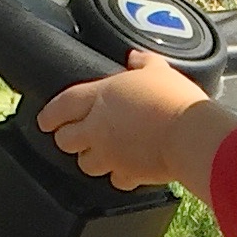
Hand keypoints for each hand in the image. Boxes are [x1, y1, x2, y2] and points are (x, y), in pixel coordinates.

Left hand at [36, 49, 236, 195]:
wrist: (190, 136)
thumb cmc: (175, 101)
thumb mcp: (159, 70)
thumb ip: (144, 62)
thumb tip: (136, 57)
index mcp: (100, 97)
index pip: (62, 105)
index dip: (50, 114)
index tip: (45, 120)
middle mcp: (98, 129)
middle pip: (65, 139)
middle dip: (67, 138)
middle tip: (73, 136)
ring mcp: (111, 154)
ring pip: (85, 164)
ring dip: (90, 159)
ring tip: (100, 153)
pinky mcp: (128, 174)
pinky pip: (116, 180)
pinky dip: (119, 176)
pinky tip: (128, 170)